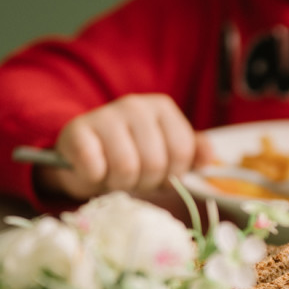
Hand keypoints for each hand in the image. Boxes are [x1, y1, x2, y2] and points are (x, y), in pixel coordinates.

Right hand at [36, 94, 210, 200]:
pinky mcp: (77, 131)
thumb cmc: (129, 156)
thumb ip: (192, 154)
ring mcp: (105, 115)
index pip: (182, 152)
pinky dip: (94, 178)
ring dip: (120, 183)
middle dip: (145, 182)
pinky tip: (92, 171)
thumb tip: (211, 158)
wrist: (80, 157)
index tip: (158, 175)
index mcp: (162, 108)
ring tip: (113, 176)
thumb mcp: (166, 154)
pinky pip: (95, 167)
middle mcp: (136, 105)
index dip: (172, 174)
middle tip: (133, 179)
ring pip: (127, 168)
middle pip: (156, 163)